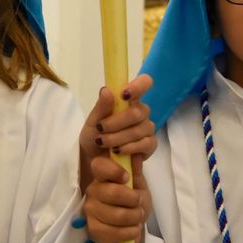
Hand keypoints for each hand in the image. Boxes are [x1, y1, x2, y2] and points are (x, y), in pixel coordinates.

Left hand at [79, 74, 155, 189]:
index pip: (143, 83)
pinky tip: (118, 151)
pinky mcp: (150, 145)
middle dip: (116, 122)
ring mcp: (147, 128)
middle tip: (100, 129)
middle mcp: (140, 112)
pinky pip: (145, 144)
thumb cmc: (95, 134)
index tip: (124, 94)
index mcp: (128, 99)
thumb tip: (107, 90)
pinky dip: (129, 148)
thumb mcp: (92, 121)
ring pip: (139, 129)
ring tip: (103, 143)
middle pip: (138, 112)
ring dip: (118, 137)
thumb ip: (101, 107)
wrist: (96, 158)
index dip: (138, 86)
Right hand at [84, 154, 149, 242]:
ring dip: (135, 218)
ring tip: (137, 217)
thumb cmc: (134, 203)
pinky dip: (131, 232)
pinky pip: (116, 232)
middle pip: (113, 192)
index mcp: (102, 176)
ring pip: (118, 215)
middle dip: (134, 201)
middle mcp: (93, 191)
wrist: (132, 228)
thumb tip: (136, 156)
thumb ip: (136, 171)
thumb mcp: (139, 185)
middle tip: (139, 204)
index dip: (114, 170)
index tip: (127, 178)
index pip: (99, 165)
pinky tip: (132, 230)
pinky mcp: (93, 229)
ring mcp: (91, 211)